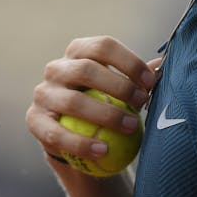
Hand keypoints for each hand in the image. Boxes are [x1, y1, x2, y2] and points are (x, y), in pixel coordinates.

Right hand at [26, 36, 159, 166]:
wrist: (73, 134)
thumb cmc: (104, 103)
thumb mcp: (120, 88)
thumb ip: (138, 79)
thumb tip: (162, 66)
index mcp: (78, 51)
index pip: (103, 46)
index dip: (128, 61)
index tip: (151, 82)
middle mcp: (56, 68)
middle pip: (86, 69)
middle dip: (118, 85)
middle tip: (142, 102)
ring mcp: (42, 93)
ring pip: (72, 102)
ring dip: (106, 115)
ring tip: (132, 127)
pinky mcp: (34, 120)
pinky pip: (57, 133)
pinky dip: (82, 143)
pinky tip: (104, 150)